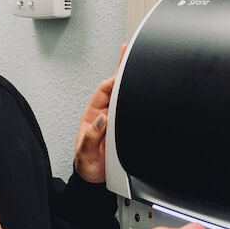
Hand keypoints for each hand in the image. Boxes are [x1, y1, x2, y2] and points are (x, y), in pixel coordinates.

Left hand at [73, 43, 126, 182]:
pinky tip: (143, 81)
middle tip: (129, 48)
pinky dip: (137, 94)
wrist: (95, 180)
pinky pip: (130, 107)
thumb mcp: (86, 154)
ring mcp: (114, 118)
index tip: (121, 75)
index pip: (104, 91)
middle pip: (114, 86)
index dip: (113, 81)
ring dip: (129, 77)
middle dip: (121, 67)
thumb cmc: (88, 166)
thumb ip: (92, 137)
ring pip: (123, 94)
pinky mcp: (123, 126)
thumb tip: (101, 120)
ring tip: (136, 56)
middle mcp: (104, 113)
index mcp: (93, 115)